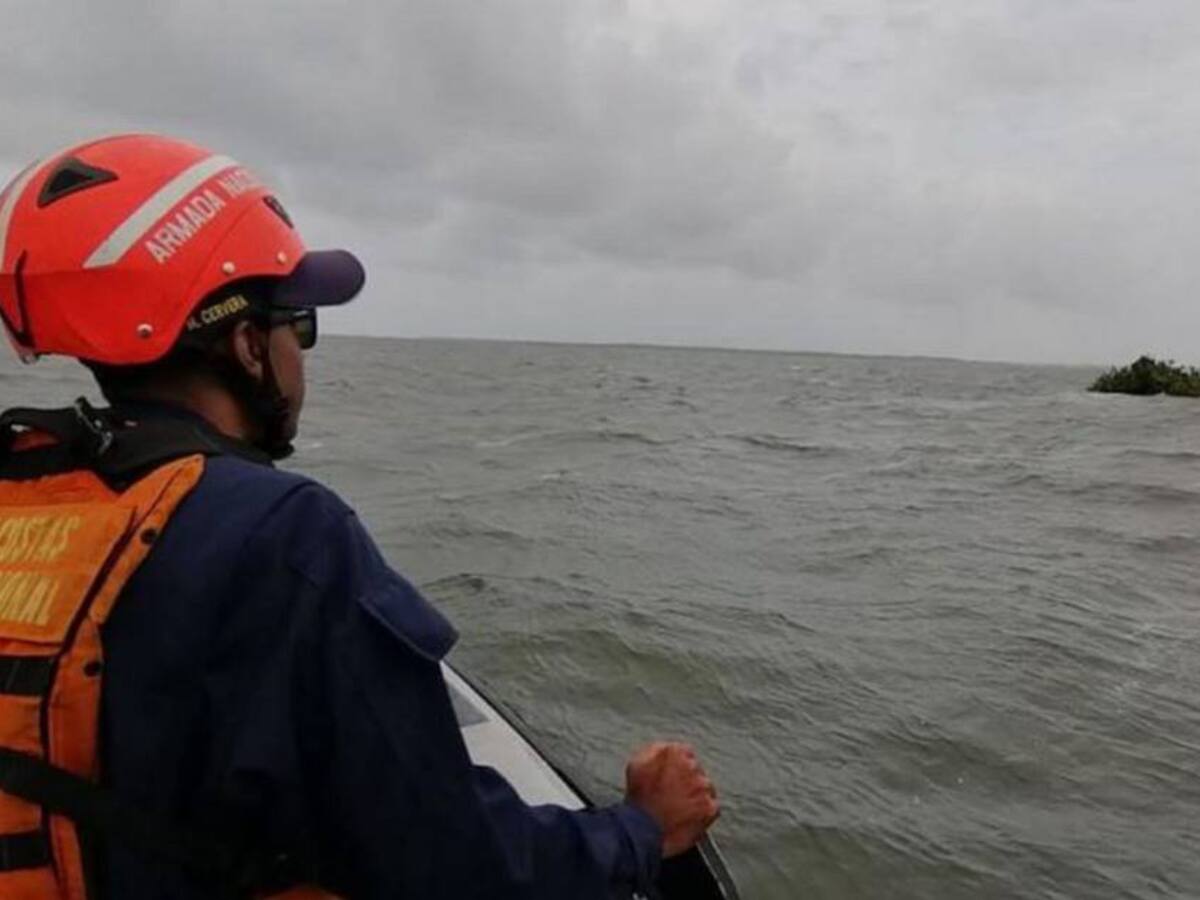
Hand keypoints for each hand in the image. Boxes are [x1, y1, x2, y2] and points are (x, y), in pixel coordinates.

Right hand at [624, 742, 719, 857]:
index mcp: (674, 751)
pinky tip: (688, 817)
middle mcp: (692, 766)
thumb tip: (668, 748)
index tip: (672, 780)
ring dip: (696, 796)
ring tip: (679, 809)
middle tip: (674, 796)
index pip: (686, 753)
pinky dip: (703, 812)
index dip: (677, 769)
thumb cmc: (638, 800)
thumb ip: (656, 750)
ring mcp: (703, 786)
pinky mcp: (710, 807)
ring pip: (705, 788)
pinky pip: (712, 806)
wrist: (642, 831)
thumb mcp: (637, 763)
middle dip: (688, 781)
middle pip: (696, 770)